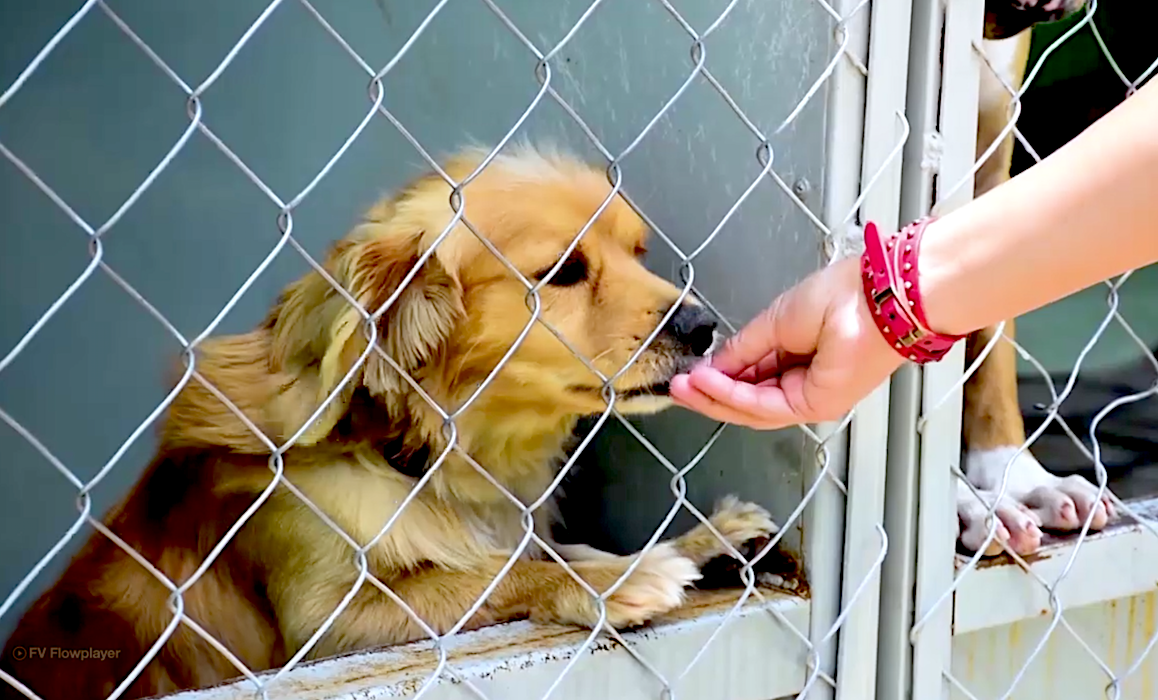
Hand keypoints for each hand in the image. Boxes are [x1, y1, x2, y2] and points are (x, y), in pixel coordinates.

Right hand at [670, 256, 904, 428]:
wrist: (877, 297)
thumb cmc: (838, 297)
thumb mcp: (774, 320)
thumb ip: (742, 347)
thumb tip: (713, 365)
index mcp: (797, 359)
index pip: (750, 379)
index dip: (717, 378)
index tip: (687, 373)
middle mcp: (803, 382)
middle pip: (747, 400)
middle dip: (708, 395)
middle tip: (676, 387)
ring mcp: (810, 397)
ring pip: (751, 409)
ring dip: (713, 398)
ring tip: (683, 386)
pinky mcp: (814, 406)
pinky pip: (763, 405)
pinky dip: (731, 395)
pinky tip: (706, 382)